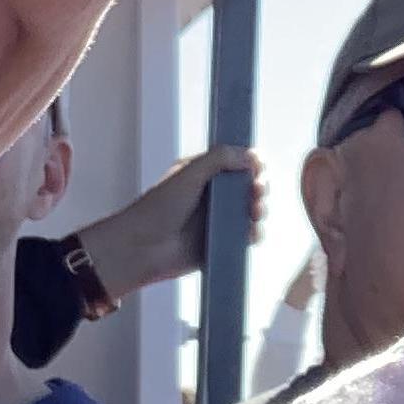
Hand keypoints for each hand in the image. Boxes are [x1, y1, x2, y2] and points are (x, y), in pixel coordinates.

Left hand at [69, 145, 266, 306]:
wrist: (143, 248)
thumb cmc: (159, 207)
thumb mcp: (189, 174)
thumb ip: (219, 158)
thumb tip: (253, 155)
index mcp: (204, 173)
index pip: (237, 161)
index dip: (252, 163)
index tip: (258, 168)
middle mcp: (214, 194)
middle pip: (249, 185)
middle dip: (260, 186)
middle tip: (257, 191)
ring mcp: (219, 219)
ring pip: (252, 211)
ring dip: (260, 209)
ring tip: (254, 212)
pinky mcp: (222, 243)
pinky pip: (247, 236)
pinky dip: (254, 233)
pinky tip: (250, 232)